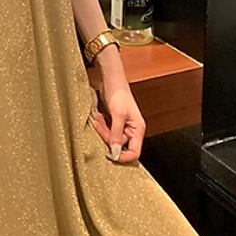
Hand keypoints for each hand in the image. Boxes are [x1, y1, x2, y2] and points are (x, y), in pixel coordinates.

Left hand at [89, 46, 145, 163]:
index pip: (135, 152)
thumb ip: (116, 134)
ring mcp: (122, 126)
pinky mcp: (113, 122)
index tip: (109, 155)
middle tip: (99, 125)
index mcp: (137, 129)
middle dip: (107, 137)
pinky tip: (97, 116)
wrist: (110, 78)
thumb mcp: (117, 114)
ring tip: (98, 118)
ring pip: (110, 138)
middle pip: (119, 145)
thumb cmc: (118, 93)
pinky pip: (106, 130)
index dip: (123, 157)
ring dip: (102, 130)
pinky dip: (100, 126)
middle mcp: (131, 130)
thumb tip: (115, 152)